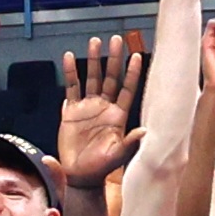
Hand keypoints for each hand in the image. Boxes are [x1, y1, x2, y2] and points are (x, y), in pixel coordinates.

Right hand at [56, 34, 144, 189]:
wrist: (81, 175)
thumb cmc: (103, 167)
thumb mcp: (119, 155)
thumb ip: (131, 142)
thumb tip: (146, 131)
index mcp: (118, 116)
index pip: (127, 89)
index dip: (132, 73)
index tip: (136, 55)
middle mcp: (104, 107)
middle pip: (110, 77)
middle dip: (113, 59)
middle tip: (116, 40)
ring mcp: (88, 107)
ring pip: (91, 78)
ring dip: (92, 61)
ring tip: (94, 42)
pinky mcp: (71, 112)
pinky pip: (71, 88)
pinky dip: (70, 73)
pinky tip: (68, 57)